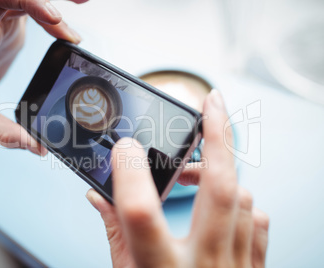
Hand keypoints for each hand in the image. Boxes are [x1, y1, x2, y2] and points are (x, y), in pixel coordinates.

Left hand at [0, 0, 86, 154]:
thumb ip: (1, 132)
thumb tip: (36, 146)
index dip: (29, 2)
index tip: (55, 19)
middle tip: (82, 4)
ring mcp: (1, 22)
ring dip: (56, 3)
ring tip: (82, 11)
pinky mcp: (11, 27)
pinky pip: (35, 10)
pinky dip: (55, 17)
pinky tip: (68, 33)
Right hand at [86, 90, 268, 267]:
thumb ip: (114, 232)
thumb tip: (97, 195)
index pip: (141, 214)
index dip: (129, 174)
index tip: (122, 148)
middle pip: (218, 190)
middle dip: (218, 138)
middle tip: (214, 104)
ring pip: (242, 200)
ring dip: (220, 177)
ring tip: (198, 170)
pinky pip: (257, 222)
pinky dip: (241, 205)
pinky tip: (223, 207)